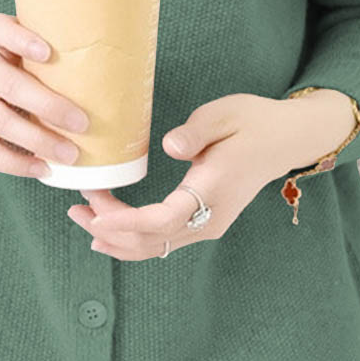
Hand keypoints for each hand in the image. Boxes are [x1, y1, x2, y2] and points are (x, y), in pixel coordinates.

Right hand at [0, 13, 91, 178]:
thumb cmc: (7, 62)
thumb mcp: (16, 42)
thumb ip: (52, 46)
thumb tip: (120, 63)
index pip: (1, 29)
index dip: (22, 40)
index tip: (48, 53)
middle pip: (10, 84)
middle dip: (48, 105)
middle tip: (83, 122)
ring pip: (0, 121)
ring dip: (38, 139)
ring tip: (71, 154)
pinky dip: (16, 163)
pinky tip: (44, 168)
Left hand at [65, 90, 353, 259]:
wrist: (285, 140)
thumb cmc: (253, 123)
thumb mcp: (225, 114)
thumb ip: (197, 130)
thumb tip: (170, 146)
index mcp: (212, 192)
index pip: (162, 220)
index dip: (124, 222)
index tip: (93, 212)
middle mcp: (210, 219)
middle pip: (152, 240)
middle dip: (109, 230)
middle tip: (75, 208)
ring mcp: (208, 225)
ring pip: (156, 246)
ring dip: (117, 237)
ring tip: (82, 218)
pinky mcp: (204, 222)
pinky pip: (164, 240)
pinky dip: (133, 239)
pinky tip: (109, 232)